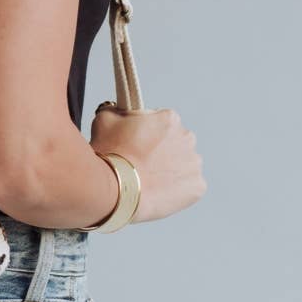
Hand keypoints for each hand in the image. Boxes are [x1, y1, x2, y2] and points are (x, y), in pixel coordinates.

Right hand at [89, 104, 205, 223]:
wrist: (118, 188)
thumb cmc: (111, 154)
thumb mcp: (105, 120)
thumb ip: (116, 110)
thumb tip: (117, 110)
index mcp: (170, 119)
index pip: (162, 122)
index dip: (147, 134)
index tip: (137, 144)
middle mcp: (187, 138)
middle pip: (176, 143)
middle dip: (162, 151)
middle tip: (142, 163)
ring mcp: (194, 163)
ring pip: (184, 165)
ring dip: (171, 170)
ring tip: (149, 180)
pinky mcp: (197, 186)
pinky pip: (189, 187)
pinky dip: (177, 190)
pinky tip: (159, 192)